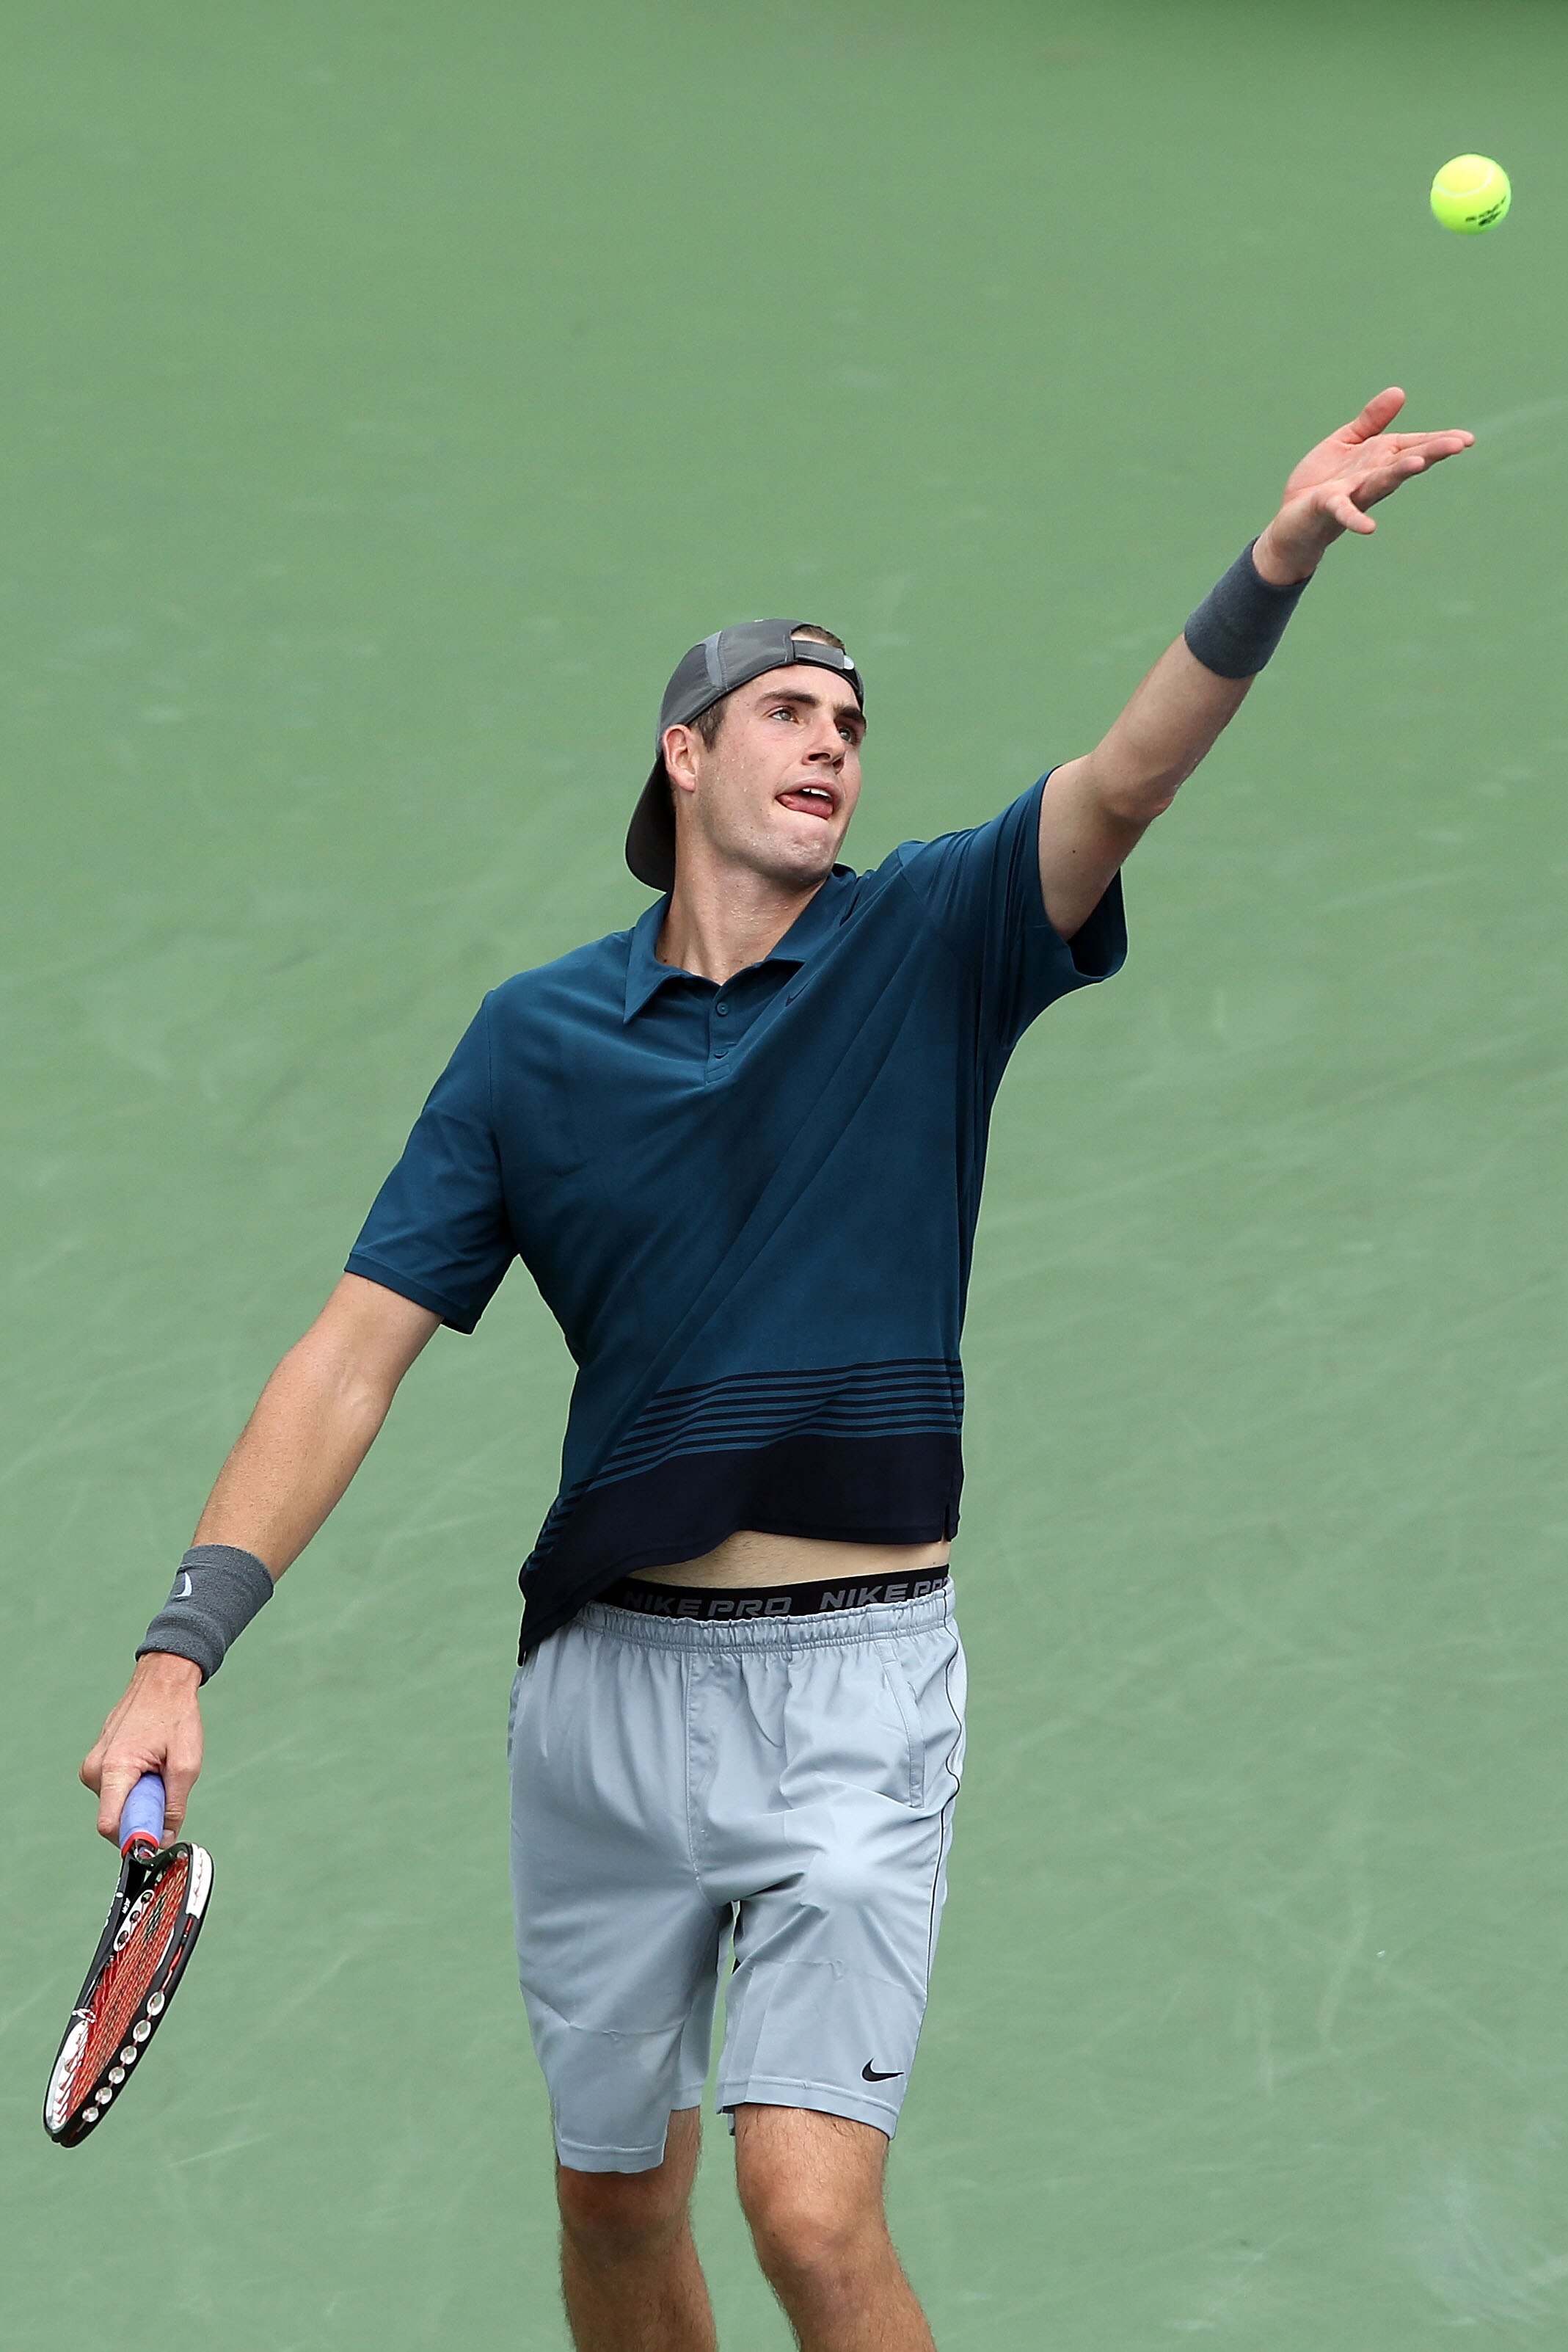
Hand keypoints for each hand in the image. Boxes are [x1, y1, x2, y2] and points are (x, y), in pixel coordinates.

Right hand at [81, 1652, 203, 1843]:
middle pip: (115, 1816)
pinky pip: (116, 1788)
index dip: (134, 1837)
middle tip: (165, 1786)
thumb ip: (173, 1806)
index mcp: (113, 1769)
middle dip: (142, 1812)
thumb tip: (163, 1839)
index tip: (155, 1836)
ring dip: (141, 1796)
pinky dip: (135, 1785)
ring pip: (117, 1802)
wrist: (163, 1680)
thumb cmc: (175, 1715)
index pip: (109, 1825)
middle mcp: (94, 1770)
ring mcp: (93, 1765)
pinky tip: (149, 1762)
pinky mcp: (97, 1762)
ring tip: (158, 1767)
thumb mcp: (186, 1764)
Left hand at [1254, 388, 1473, 583]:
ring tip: (1419, 464)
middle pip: (1407, 461)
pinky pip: (1344, 512)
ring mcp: (1353, 492)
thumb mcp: (1347, 441)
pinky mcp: (1329, 506)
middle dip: (1432, 452)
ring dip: (1400, 472)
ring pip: (1382, 480)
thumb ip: (1372, 420)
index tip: (1467, 439)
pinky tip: (1369, 528)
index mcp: (1380, 458)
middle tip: (1459, 444)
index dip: (1440, 441)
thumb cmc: (1323, 480)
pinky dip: (1355, 519)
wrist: (1293, 518)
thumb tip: (1399, 391)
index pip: (1415, 447)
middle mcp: (1373, 476)